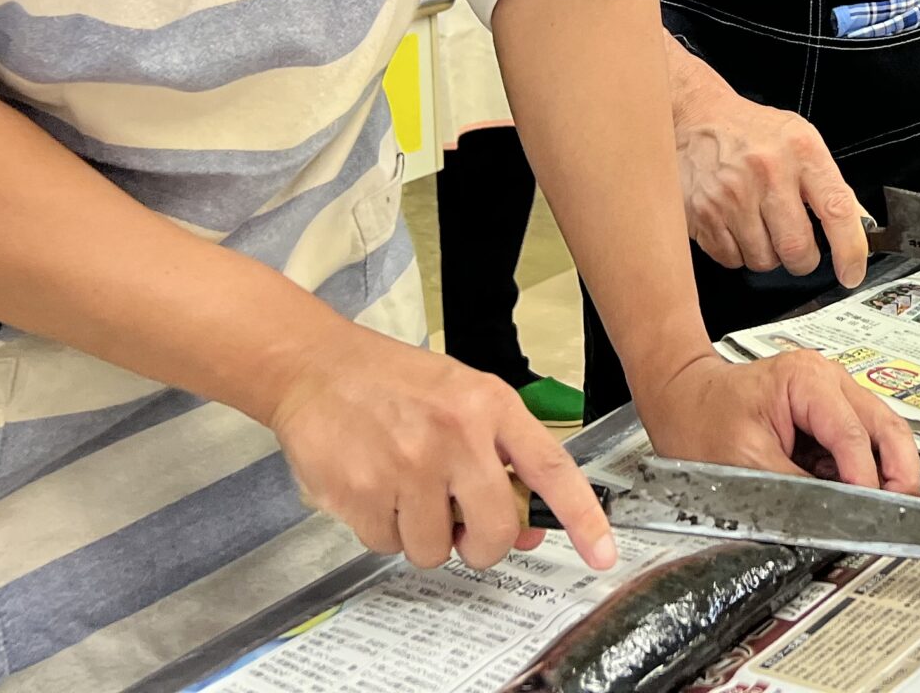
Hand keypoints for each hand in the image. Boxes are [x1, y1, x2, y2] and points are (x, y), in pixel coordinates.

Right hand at [266, 326, 616, 572]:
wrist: (317, 366)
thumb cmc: (394, 383)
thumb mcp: (462, 399)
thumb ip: (500, 458)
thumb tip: (529, 528)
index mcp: (489, 405)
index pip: (550, 468)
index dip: (582, 516)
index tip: (602, 553)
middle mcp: (455, 434)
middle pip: (496, 530)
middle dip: (481, 544)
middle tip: (460, 525)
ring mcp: (408, 465)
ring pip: (435, 548)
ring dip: (421, 534)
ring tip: (404, 488)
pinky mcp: (363, 491)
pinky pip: (387, 545)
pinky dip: (382, 528)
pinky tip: (373, 486)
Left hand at [633, 349, 919, 494]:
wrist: (681, 397)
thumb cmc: (701, 418)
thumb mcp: (745, 463)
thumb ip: (795, 491)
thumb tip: (833, 518)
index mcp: (808, 380)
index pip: (852, 435)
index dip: (865, 480)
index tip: (868, 516)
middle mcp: (829, 380)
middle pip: (886, 426)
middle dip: (898, 472)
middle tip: (901, 514)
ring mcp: (833, 395)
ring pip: (882, 433)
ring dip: (887, 472)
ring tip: (884, 512)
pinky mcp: (828, 415)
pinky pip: (862, 443)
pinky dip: (868, 471)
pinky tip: (861, 498)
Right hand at [671, 41, 869, 286]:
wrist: (698, 117)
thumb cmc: (754, 132)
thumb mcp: (801, 142)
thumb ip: (829, 184)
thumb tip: (858, 227)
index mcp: (800, 150)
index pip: (836, 208)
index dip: (850, 249)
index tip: (852, 271)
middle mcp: (767, 171)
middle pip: (796, 248)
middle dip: (802, 259)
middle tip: (797, 246)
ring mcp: (731, 194)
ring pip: (763, 260)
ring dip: (767, 254)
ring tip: (759, 222)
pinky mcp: (702, 213)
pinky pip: (731, 259)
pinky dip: (738, 251)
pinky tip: (735, 223)